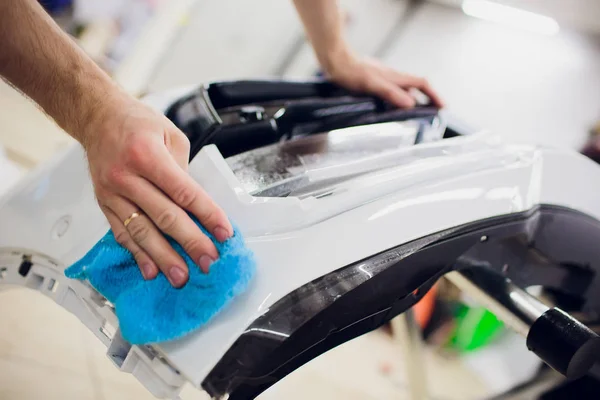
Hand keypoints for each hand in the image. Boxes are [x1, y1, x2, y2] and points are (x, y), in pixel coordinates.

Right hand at [83, 95, 232, 287]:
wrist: (97, 117)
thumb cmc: (137, 123)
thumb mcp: (171, 134)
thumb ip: (184, 170)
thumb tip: (196, 206)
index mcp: (148, 155)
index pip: (184, 192)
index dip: (207, 215)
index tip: (224, 233)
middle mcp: (127, 176)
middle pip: (165, 216)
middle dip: (190, 242)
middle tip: (208, 262)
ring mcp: (113, 193)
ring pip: (142, 231)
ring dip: (164, 257)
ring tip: (181, 276)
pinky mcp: (104, 204)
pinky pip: (122, 233)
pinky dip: (138, 254)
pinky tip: (151, 270)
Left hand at [322, 50, 444, 108]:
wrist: (336, 61)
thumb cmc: (352, 73)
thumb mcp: (372, 84)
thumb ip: (391, 93)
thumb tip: (411, 104)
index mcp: (396, 77)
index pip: (422, 84)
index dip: (434, 95)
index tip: (443, 107)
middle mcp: (393, 78)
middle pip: (416, 87)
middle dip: (427, 99)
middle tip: (432, 114)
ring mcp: (384, 79)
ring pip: (403, 90)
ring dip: (412, 101)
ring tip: (416, 115)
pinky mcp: (374, 82)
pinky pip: (391, 92)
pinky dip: (397, 101)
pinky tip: (391, 109)